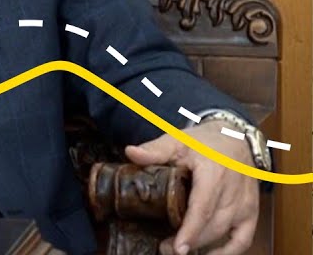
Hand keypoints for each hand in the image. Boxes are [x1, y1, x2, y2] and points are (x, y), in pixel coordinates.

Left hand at [125, 124, 259, 254]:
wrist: (236, 138)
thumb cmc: (205, 142)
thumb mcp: (178, 140)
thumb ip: (155, 150)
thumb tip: (131, 153)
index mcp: (215, 174)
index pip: (203, 208)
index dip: (190, 230)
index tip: (177, 247)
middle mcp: (234, 192)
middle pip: (213, 225)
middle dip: (190, 242)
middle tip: (165, 248)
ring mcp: (246, 204)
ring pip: (226, 233)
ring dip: (203, 246)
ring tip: (178, 250)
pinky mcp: (251, 212)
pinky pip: (244, 239)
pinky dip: (229, 252)